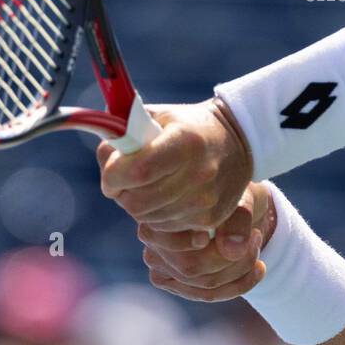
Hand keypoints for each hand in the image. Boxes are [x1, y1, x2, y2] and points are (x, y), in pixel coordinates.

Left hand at [98, 98, 252, 236]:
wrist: (238, 141)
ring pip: (147, 219)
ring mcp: (206, 200)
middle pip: (137, 202)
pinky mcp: (210, 219)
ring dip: (138, 206)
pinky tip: (165, 198)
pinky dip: (157, 216)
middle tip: (126, 181)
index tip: (112, 172)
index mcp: (185, 142)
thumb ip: (123, 133)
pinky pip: (165, 228)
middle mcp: (199, 173)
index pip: (137, 171)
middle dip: (121, 193)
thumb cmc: (186, 126)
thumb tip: (106, 160)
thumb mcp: (157, 116)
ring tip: (149, 186)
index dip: (114, 176)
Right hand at [137, 181, 276, 302]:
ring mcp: (159, 266)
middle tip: (258, 238)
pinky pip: (207, 294)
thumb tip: (232, 251)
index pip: (185, 245)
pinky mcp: (173, 282)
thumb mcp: (240, 199)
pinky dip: (238, 285)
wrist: (231, 199)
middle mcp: (152, 242)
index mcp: (158, 216)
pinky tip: (259, 269)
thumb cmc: (230, 193)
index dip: (218, 248)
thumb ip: (237, 220)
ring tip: (258, 249)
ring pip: (203, 286)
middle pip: (192, 269)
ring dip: (240, 273)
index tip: (251, 232)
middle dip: (235, 262)